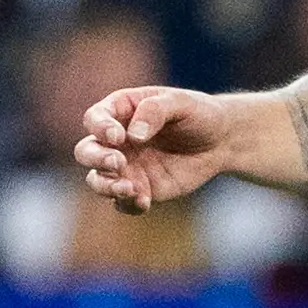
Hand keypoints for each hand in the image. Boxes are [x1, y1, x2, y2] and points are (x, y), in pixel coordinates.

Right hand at [78, 87, 234, 211]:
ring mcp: (126, 167)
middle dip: (96, 159)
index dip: (100, 128)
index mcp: (121, 111)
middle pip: (86, 151)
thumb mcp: (181, 103)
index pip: (94, 119)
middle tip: (118, 163)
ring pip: (98, 180)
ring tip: (129, 188)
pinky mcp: (140, 188)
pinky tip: (144, 201)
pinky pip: (123, 202)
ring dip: (106, 186)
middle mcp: (116, 141)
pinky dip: (128, 204)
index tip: (119, 136)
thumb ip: (154, 111)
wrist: (221, 141)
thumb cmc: (198, 114)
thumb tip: (134, 136)